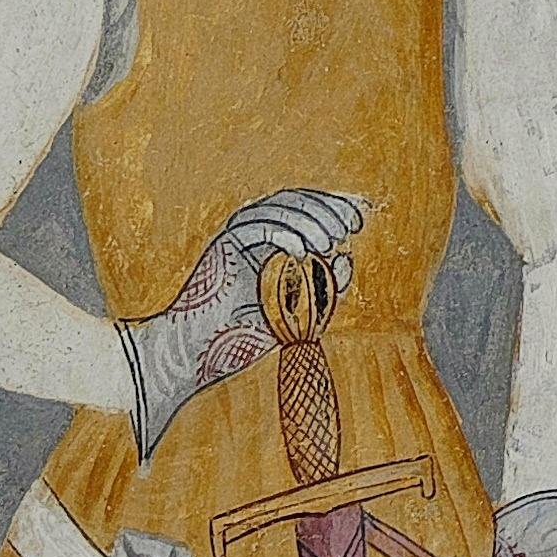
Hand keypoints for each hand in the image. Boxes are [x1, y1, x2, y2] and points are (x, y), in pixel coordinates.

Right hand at [118, 187, 365, 460]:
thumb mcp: (295, 313)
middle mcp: (253, 235)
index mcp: (271, 246)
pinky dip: (282, 233)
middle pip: (294, 203)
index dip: (332, 208)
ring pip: (276, 209)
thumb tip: (346, 259)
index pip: (305, 214)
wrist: (196, 353)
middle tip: (351, 222)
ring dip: (308, 219)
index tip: (359, 217)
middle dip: (327, 208)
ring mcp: (236, 237)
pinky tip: (302, 250)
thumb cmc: (241, 337)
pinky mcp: (222, 244)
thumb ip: (321, 288)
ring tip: (331, 240)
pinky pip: (255, 227)